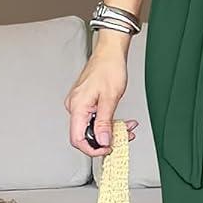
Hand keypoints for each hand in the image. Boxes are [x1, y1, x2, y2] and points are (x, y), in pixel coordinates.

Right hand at [65, 36, 137, 155]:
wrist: (110, 52)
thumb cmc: (109, 68)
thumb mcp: (110, 98)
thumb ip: (105, 122)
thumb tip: (103, 141)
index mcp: (77, 107)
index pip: (77, 139)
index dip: (93, 149)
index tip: (108, 150)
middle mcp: (75, 107)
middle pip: (86, 135)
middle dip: (107, 140)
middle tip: (124, 137)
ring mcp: (80, 105)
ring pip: (93, 128)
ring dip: (111, 131)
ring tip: (128, 128)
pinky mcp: (86, 103)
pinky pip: (96, 119)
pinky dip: (109, 122)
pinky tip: (121, 122)